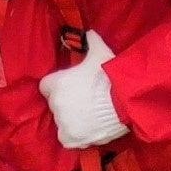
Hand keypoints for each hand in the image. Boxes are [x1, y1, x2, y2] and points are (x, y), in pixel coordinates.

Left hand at [40, 32, 127, 149]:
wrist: (124, 102)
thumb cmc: (111, 76)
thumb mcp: (101, 52)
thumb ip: (91, 41)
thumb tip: (89, 31)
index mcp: (56, 83)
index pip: (46, 86)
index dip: (59, 86)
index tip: (71, 86)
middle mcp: (55, 103)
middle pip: (55, 104)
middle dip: (66, 102)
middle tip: (85, 100)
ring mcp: (63, 122)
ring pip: (62, 121)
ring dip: (72, 119)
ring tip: (90, 115)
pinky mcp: (72, 138)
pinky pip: (67, 138)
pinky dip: (75, 135)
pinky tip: (88, 128)